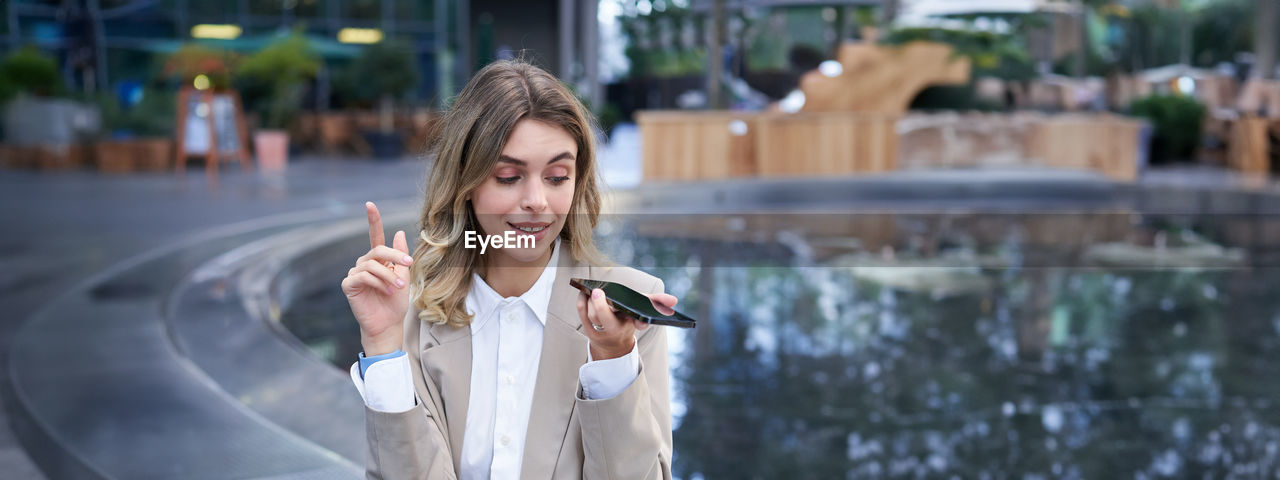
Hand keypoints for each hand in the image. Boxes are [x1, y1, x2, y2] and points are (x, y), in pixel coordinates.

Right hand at [340, 201, 412, 355]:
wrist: (388, 324)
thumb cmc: (395, 302)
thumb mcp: (403, 276)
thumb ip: (400, 255)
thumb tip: (398, 232)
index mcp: (378, 260)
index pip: (375, 236)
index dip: (373, 220)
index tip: (370, 204)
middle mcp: (364, 263)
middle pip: (378, 249)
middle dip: (395, 256)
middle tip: (408, 265)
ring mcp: (355, 274)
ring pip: (372, 264)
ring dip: (389, 275)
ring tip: (398, 287)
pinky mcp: (348, 285)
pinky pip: (362, 276)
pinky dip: (376, 282)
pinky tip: (384, 291)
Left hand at [576, 287, 677, 360]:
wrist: (614, 346)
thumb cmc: (629, 322)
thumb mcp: (642, 315)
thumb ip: (657, 304)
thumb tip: (673, 300)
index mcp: (628, 327)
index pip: (629, 320)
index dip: (628, 312)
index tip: (616, 302)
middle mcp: (612, 330)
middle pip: (603, 318)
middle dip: (600, 305)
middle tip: (599, 291)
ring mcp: (598, 330)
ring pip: (591, 314)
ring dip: (590, 301)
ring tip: (592, 289)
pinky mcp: (587, 328)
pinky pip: (581, 313)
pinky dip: (582, 300)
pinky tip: (584, 292)